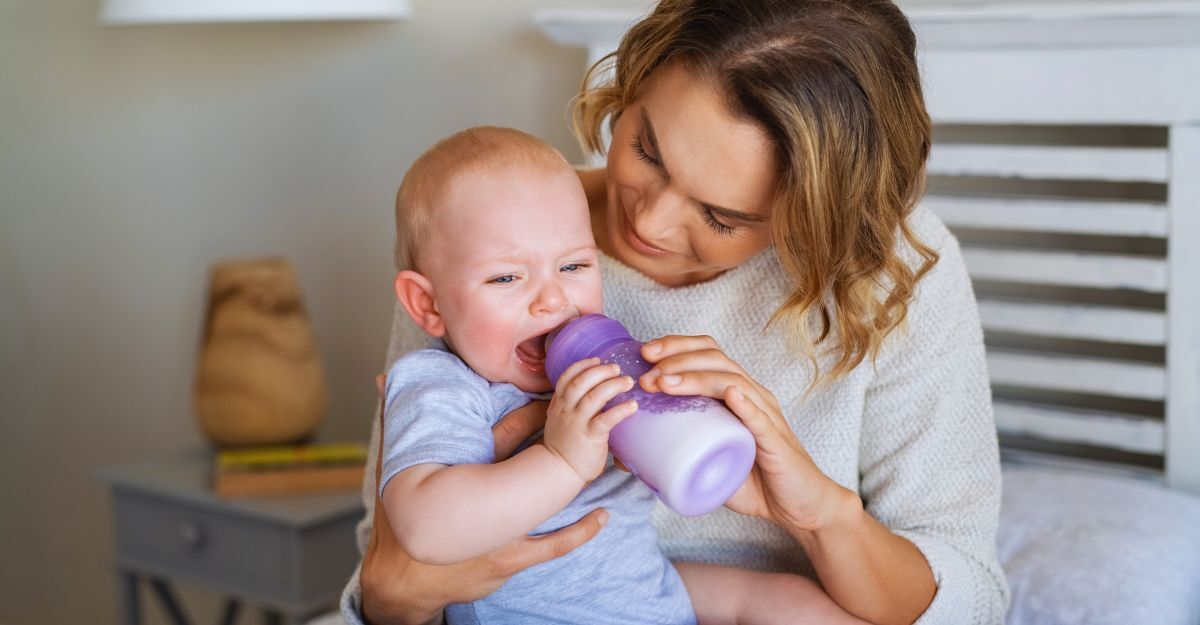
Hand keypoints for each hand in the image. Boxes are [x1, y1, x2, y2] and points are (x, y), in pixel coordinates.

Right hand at [359, 374, 609, 624]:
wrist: (403, 579)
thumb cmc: (398, 524)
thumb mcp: (394, 468)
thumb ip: (393, 423)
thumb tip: (383, 381)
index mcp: (465, 476)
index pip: (503, 437)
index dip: (531, 415)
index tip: (553, 398)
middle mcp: (489, 505)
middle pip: (534, 465)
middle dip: (561, 444)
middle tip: (586, 423)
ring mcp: (504, 533)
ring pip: (551, 504)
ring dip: (577, 483)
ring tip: (604, 462)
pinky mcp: (512, 558)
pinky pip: (553, 545)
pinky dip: (580, 532)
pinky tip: (601, 517)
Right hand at [544, 358, 638, 482]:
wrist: (559, 471)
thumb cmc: (565, 445)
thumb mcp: (561, 420)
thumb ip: (573, 405)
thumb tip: (597, 391)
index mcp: (559, 404)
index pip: (567, 377)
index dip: (583, 365)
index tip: (598, 360)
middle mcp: (566, 410)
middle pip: (581, 382)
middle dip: (600, 371)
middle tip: (617, 368)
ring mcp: (577, 423)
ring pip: (593, 397)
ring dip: (612, 386)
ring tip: (628, 382)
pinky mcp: (590, 437)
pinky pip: (606, 419)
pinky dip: (621, 410)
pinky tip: (633, 406)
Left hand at [638, 336, 857, 533]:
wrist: (799, 508)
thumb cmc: (757, 481)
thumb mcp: (710, 462)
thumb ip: (677, 454)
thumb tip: (630, 455)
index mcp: (737, 393)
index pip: (708, 354)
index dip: (677, 346)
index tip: (644, 352)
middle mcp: (753, 396)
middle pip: (716, 359)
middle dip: (677, 358)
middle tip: (647, 371)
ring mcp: (767, 416)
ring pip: (732, 382)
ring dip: (696, 378)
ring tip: (666, 382)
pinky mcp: (777, 443)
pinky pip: (761, 419)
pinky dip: (744, 405)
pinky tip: (728, 394)